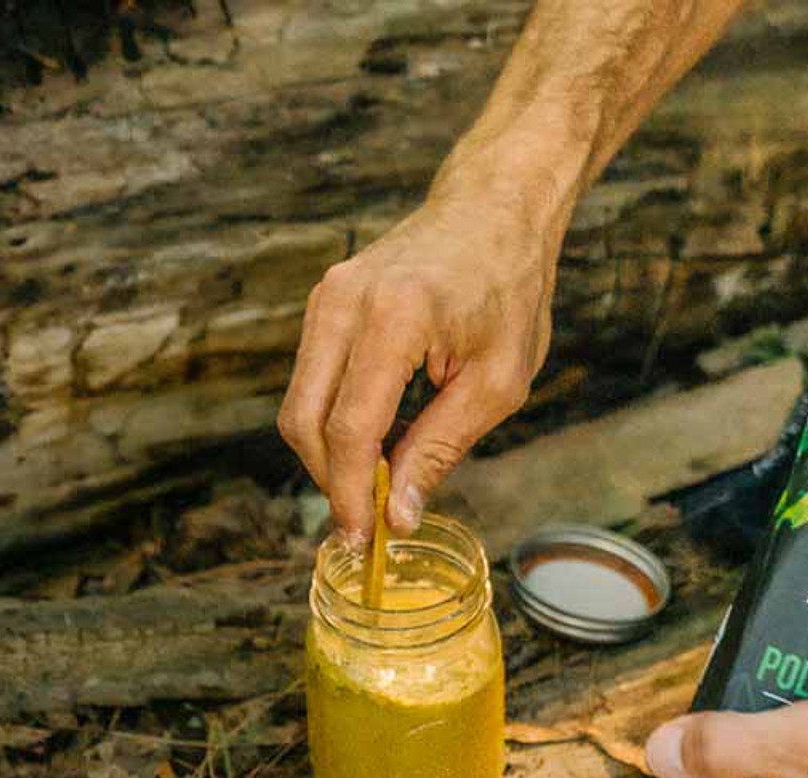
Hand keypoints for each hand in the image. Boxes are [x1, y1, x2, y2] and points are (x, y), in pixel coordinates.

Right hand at [277, 160, 561, 538]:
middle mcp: (345, 303)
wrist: (492, 209)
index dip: (350, 493)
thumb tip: (397, 514)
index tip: (362, 538)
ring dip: (328, 453)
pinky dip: (331, 419)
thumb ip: (440, 447)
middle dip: (331, 480)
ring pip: (299, 402)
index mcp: (395, 318)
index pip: (350, 427)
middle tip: (366, 520)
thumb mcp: (497, 381)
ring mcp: (326, 297)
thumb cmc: (508, 288)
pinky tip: (371, 439)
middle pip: (304, 420)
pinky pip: (311, 377)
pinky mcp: (323, 300)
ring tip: (374, 482)